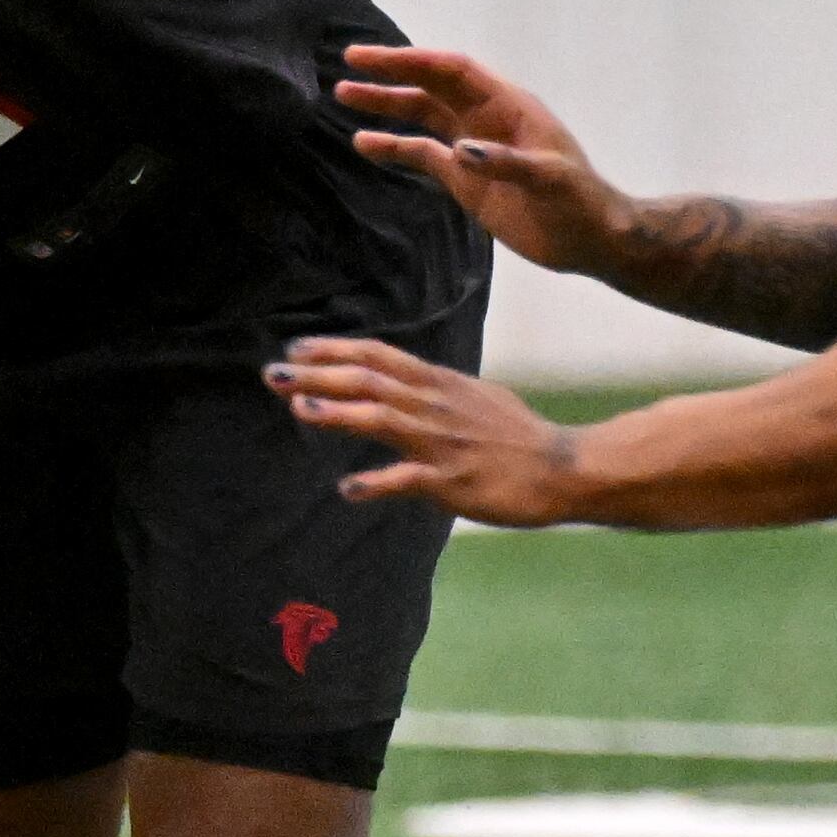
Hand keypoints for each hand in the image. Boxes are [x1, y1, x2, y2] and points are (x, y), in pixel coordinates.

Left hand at [268, 338, 585, 526]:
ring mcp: (442, 442)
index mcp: (438, 383)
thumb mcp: (472, 395)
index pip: (378, 356)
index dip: (335, 349)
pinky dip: (376, 484)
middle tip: (272, 373)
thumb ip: (429, 388)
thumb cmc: (516, 436)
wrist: (564, 468)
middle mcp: (435, 405)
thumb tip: (395, 380)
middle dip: (319, 375)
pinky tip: (347, 489)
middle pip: (370, 381)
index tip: (296, 347)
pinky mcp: (452, 481)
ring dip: (338, 413)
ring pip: (383, 419)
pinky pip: (408, 480)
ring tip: (299, 408)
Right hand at [336, 44, 634, 276]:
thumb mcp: (551, 180)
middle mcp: (486, 118)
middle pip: (431, 86)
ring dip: (386, 104)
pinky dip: (393, 147)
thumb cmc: (580, 203)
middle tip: (348, 64)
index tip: (372, 58)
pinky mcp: (464, 177)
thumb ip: (507, 163)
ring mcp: (473, 147)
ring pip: (422, 115)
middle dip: (391, 73)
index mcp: (509, 106)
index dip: (413, 61)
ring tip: (344, 96)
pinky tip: (364, 144)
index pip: (453, 72)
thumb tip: (459, 151)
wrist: (591, 239)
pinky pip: (423, 154)